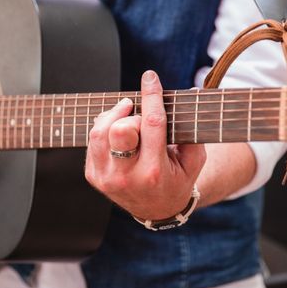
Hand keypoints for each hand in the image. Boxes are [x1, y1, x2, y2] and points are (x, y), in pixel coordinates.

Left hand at [85, 70, 205, 219]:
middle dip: (130, 114)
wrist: (157, 210)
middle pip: (119, 130)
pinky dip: (104, 127)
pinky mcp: (93, 176)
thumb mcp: (194, 161)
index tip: (150, 78)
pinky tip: (116, 127)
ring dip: (113, 115)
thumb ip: (192, 132)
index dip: (151, 96)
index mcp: (154, 171)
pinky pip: (93, 141)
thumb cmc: (177, 178)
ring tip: (126, 112)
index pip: (151, 124)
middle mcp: (127, 176)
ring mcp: (106, 178)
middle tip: (137, 111)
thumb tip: (191, 93)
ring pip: (99, 132)